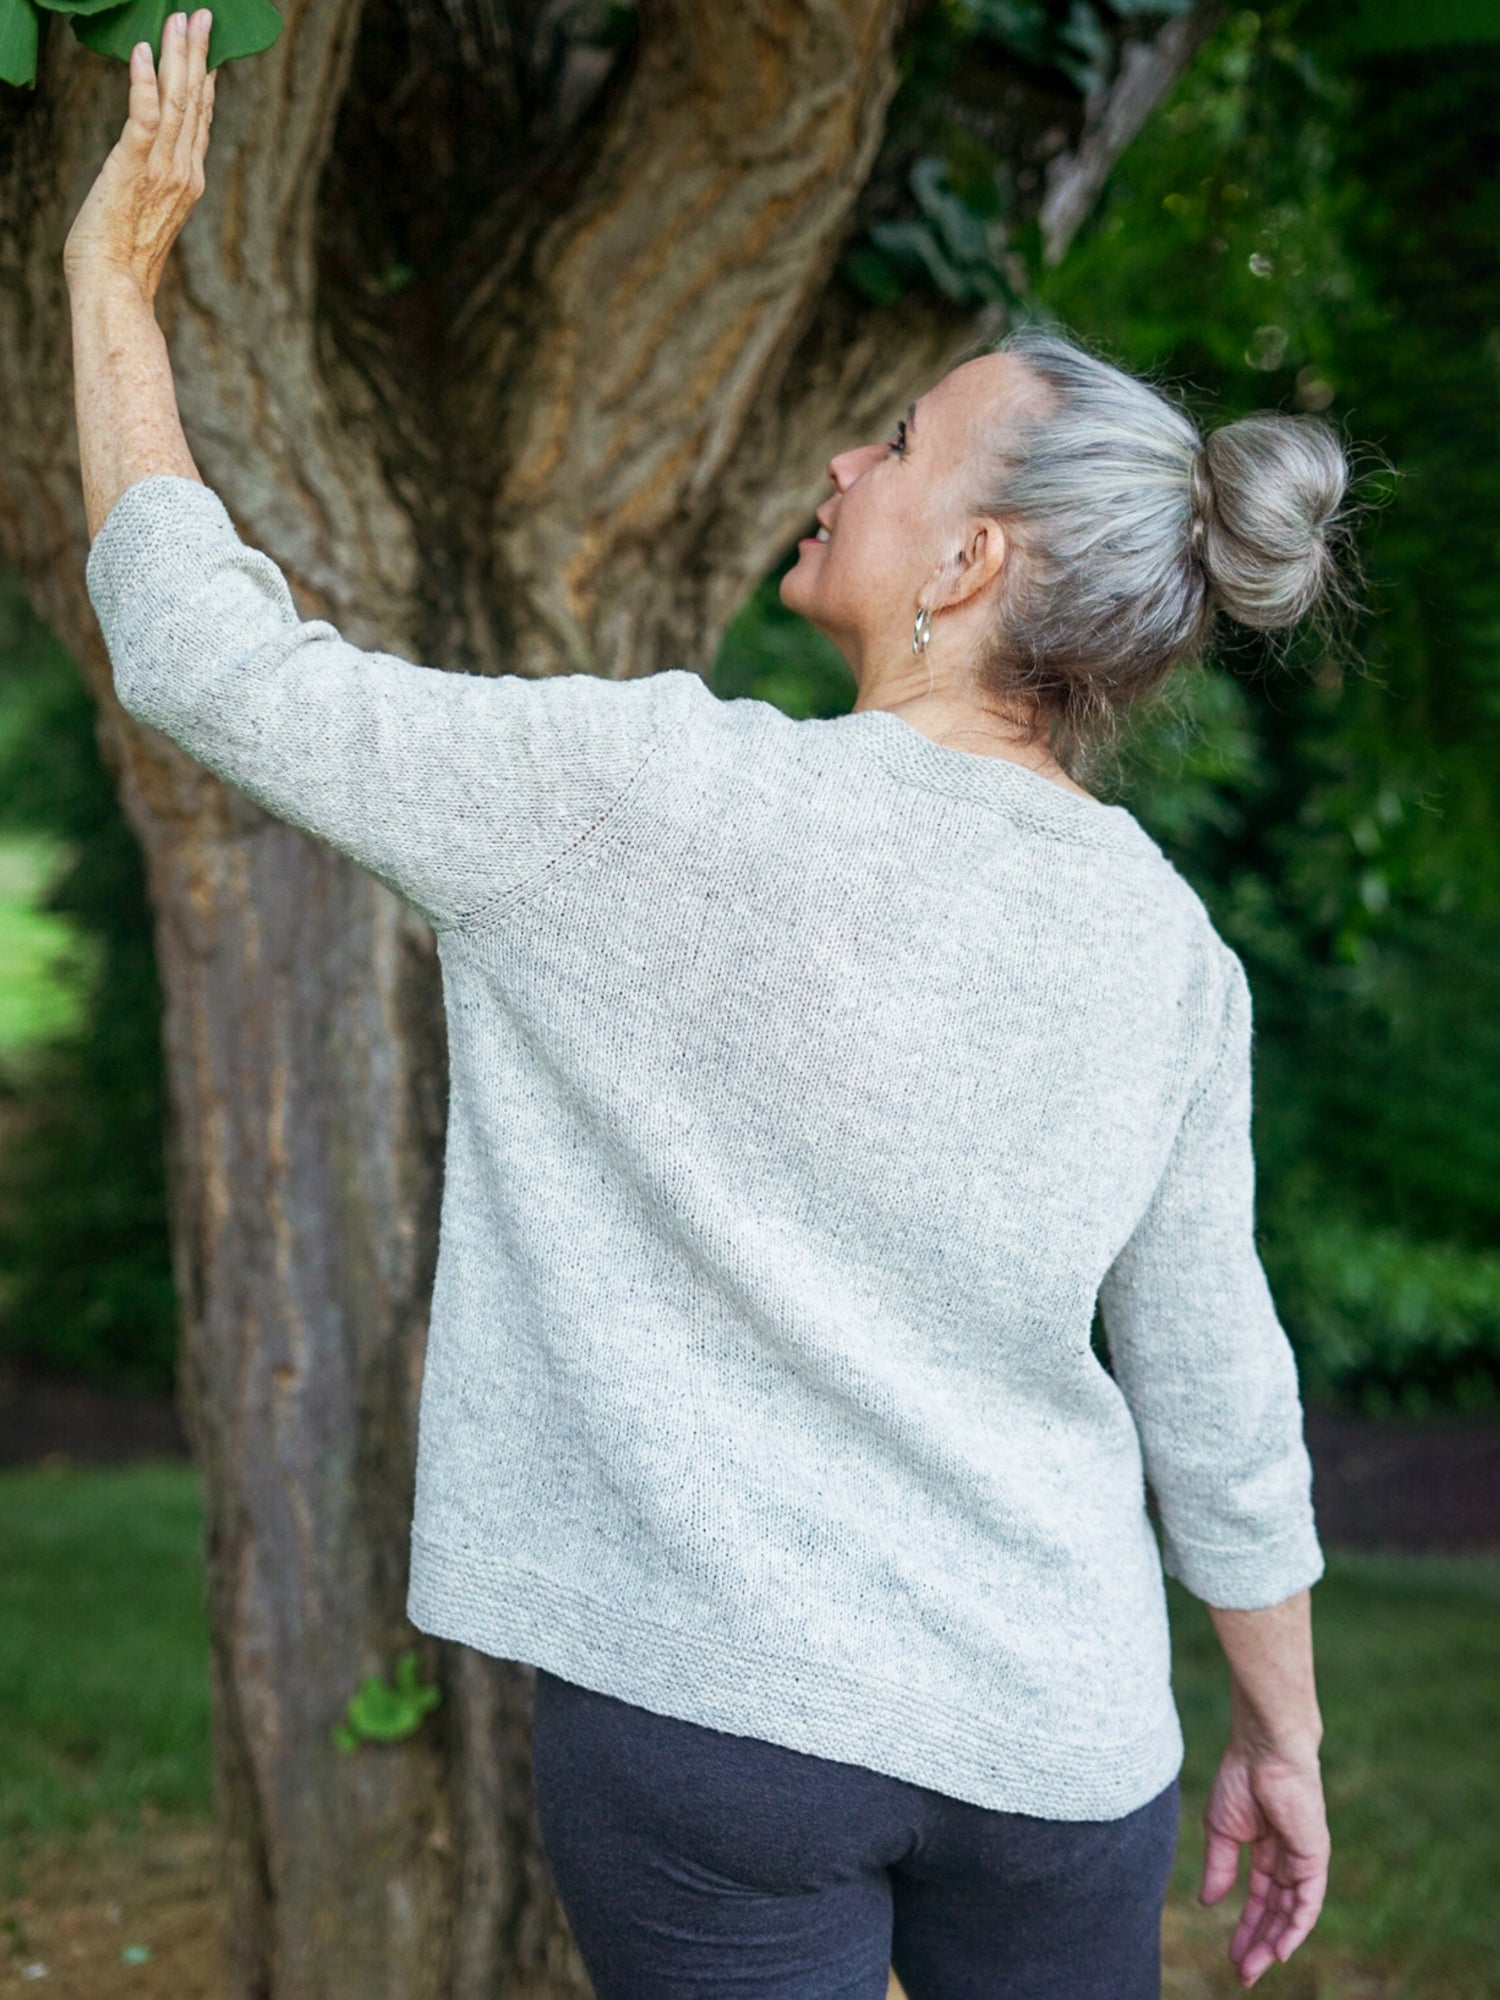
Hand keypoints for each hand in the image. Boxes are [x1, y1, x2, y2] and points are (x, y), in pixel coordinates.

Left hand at [63, 11, 216, 304]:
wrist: (114, 288)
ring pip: (176, 102)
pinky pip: (143, 117)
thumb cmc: (121, 260)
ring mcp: (161, 170)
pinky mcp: (132, 168)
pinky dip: (145, 83)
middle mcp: (182, 172)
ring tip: (179, 20)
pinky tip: (145, 53)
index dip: (204, 80)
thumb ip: (153, 186)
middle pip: (195, 102)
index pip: (199, 120)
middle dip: (198, 55)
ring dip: (178, 57)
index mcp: (188, 182)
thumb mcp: (145, 215)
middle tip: (201, 16)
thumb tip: (148, 167)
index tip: (206, 49)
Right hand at [1200, 1736, 1329, 1986]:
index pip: (1259, 1899)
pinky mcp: (1314, 1857)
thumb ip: (1219, 1867)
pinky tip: (1281, 1949)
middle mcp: (1288, 1859)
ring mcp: (1303, 1859)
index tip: (1232, 1956)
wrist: (1263, 1749)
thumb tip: (1208, 1904)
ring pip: (1291, 1913)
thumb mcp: (1221, 1830)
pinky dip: (1295, 1927)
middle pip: (1275, 1912)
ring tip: (1253, 1967)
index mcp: (1266, 1849)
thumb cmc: (1240, 1778)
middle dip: (1258, 1943)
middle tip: (1242, 1973)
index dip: (1246, 1928)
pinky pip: (1307, 1901)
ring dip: (1274, 1943)